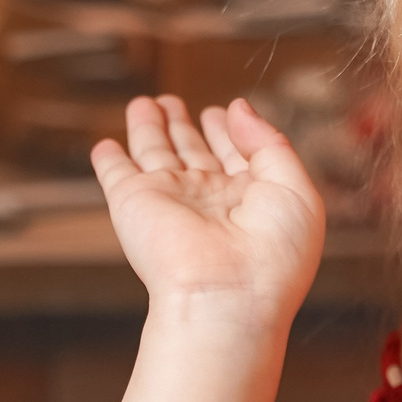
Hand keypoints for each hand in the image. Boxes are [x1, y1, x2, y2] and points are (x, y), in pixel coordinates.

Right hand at [92, 95, 324, 320]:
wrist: (227, 298)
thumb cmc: (272, 256)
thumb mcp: (296, 189)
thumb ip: (271, 143)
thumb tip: (237, 109)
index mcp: (252, 200)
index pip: (238, 157)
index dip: (231, 132)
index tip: (226, 111)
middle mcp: (210, 201)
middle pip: (193, 153)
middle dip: (185, 127)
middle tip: (175, 102)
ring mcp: (171, 201)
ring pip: (156, 155)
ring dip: (150, 129)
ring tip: (146, 104)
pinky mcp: (134, 203)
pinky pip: (117, 174)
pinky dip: (109, 160)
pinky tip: (105, 146)